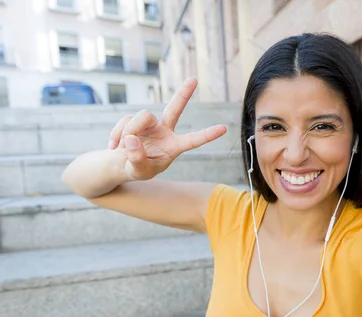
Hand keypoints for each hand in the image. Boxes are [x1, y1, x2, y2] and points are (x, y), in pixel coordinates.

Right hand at [107, 77, 226, 180]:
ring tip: (122, 147)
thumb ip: (138, 159)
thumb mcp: (139, 171)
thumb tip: (132, 138)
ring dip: (129, 131)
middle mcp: (165, 131)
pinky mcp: (135, 120)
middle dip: (183, 94)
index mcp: (174, 146)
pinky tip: (115, 147)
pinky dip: (117, 135)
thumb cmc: (137, 169)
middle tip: (194, 79)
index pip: (193, 140)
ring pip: (142, 116)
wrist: (120, 164)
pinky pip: (125, 121)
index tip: (224, 128)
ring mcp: (150, 124)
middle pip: (174, 109)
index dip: (207, 135)